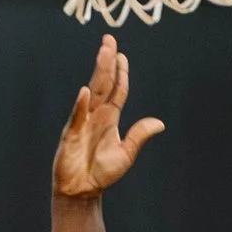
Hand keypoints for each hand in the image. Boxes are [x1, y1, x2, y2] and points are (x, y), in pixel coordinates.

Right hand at [52, 34, 163, 200]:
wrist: (82, 191)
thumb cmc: (101, 172)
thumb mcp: (126, 153)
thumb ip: (139, 135)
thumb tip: (159, 122)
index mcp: (109, 118)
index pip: (117, 90)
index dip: (120, 72)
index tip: (122, 55)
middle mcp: (96, 115)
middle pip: (104, 84)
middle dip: (107, 61)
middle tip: (109, 40)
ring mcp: (83, 122)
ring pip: (93, 92)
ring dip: (99, 72)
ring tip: (103, 53)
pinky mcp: (72, 135)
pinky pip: (77, 117)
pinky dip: (81, 105)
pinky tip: (85, 91)